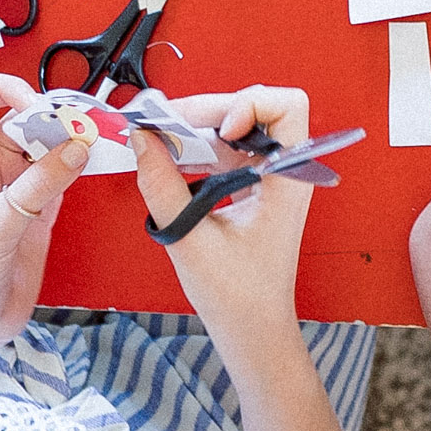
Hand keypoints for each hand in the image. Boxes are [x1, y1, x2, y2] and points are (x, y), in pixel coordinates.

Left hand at [0, 72, 96, 352]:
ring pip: (49, 144)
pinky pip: (64, 173)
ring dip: (73, 137)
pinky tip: (96, 160)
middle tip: (84, 123)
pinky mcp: (39, 210)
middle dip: (54, 114)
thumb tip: (75, 148)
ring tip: (98, 136)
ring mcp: (17, 187)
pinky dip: (82, 164)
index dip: (8, 90)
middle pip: (24, 117)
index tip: (38, 107)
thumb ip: (37, 186)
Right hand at [133, 85, 314, 333]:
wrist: (252, 326)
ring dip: (198, 126)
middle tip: (164, 123)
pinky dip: (198, 146)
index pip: (288, 106)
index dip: (251, 105)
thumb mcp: (190, 238)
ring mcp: (269, 176)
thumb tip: (142, 140)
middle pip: (254, 108)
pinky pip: (227, 148)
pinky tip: (171, 156)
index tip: (220, 130)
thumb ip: (163, 186)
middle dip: (208, 110)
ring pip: (236, 125)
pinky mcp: (252, 184)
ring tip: (160, 136)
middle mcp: (284, 170)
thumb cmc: (237, 294)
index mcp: (287, 180)